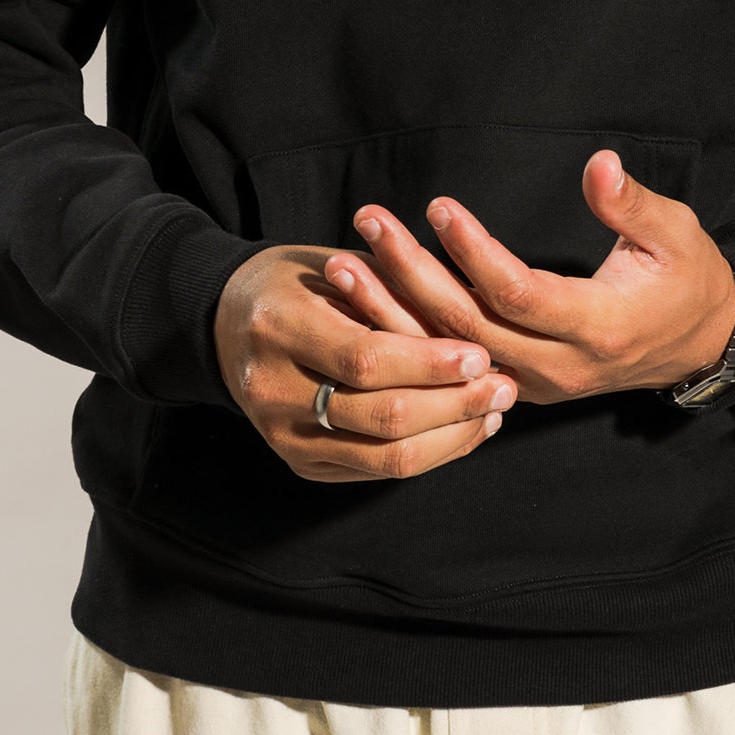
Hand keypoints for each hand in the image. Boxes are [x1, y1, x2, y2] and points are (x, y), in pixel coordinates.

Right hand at [213, 244, 517, 480]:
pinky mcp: (299, 462)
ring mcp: (282, 436)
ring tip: (495, 411)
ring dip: (450, 437)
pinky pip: (374, 471)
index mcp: (280, 327)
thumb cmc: (298, 280)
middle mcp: (273, 390)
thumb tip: (474, 321)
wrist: (229, 319)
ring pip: (383, 457)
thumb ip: (395, 293)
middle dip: (453, 406)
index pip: (367, 359)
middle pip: (381, 417)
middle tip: (505, 386)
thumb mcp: (338, 264)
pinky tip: (463, 431)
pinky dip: (427, 454)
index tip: (481, 354)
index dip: (429, 363)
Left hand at [321, 150, 734, 404]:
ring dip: (393, 309)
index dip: (475, 253)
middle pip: (470, 326)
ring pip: (450, 354)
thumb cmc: (686, 276)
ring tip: (344, 264)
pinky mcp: (517, 385)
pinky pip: (451, 366)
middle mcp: (560, 367)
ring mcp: (535, 383)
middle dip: (413, 274)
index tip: (438, 207)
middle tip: (370, 224)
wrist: (697, 342)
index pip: (520, 295)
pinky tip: (364, 304)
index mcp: (600, 327)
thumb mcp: (674, 232)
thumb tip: (601, 163)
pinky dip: (405, 337)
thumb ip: (631, 203)